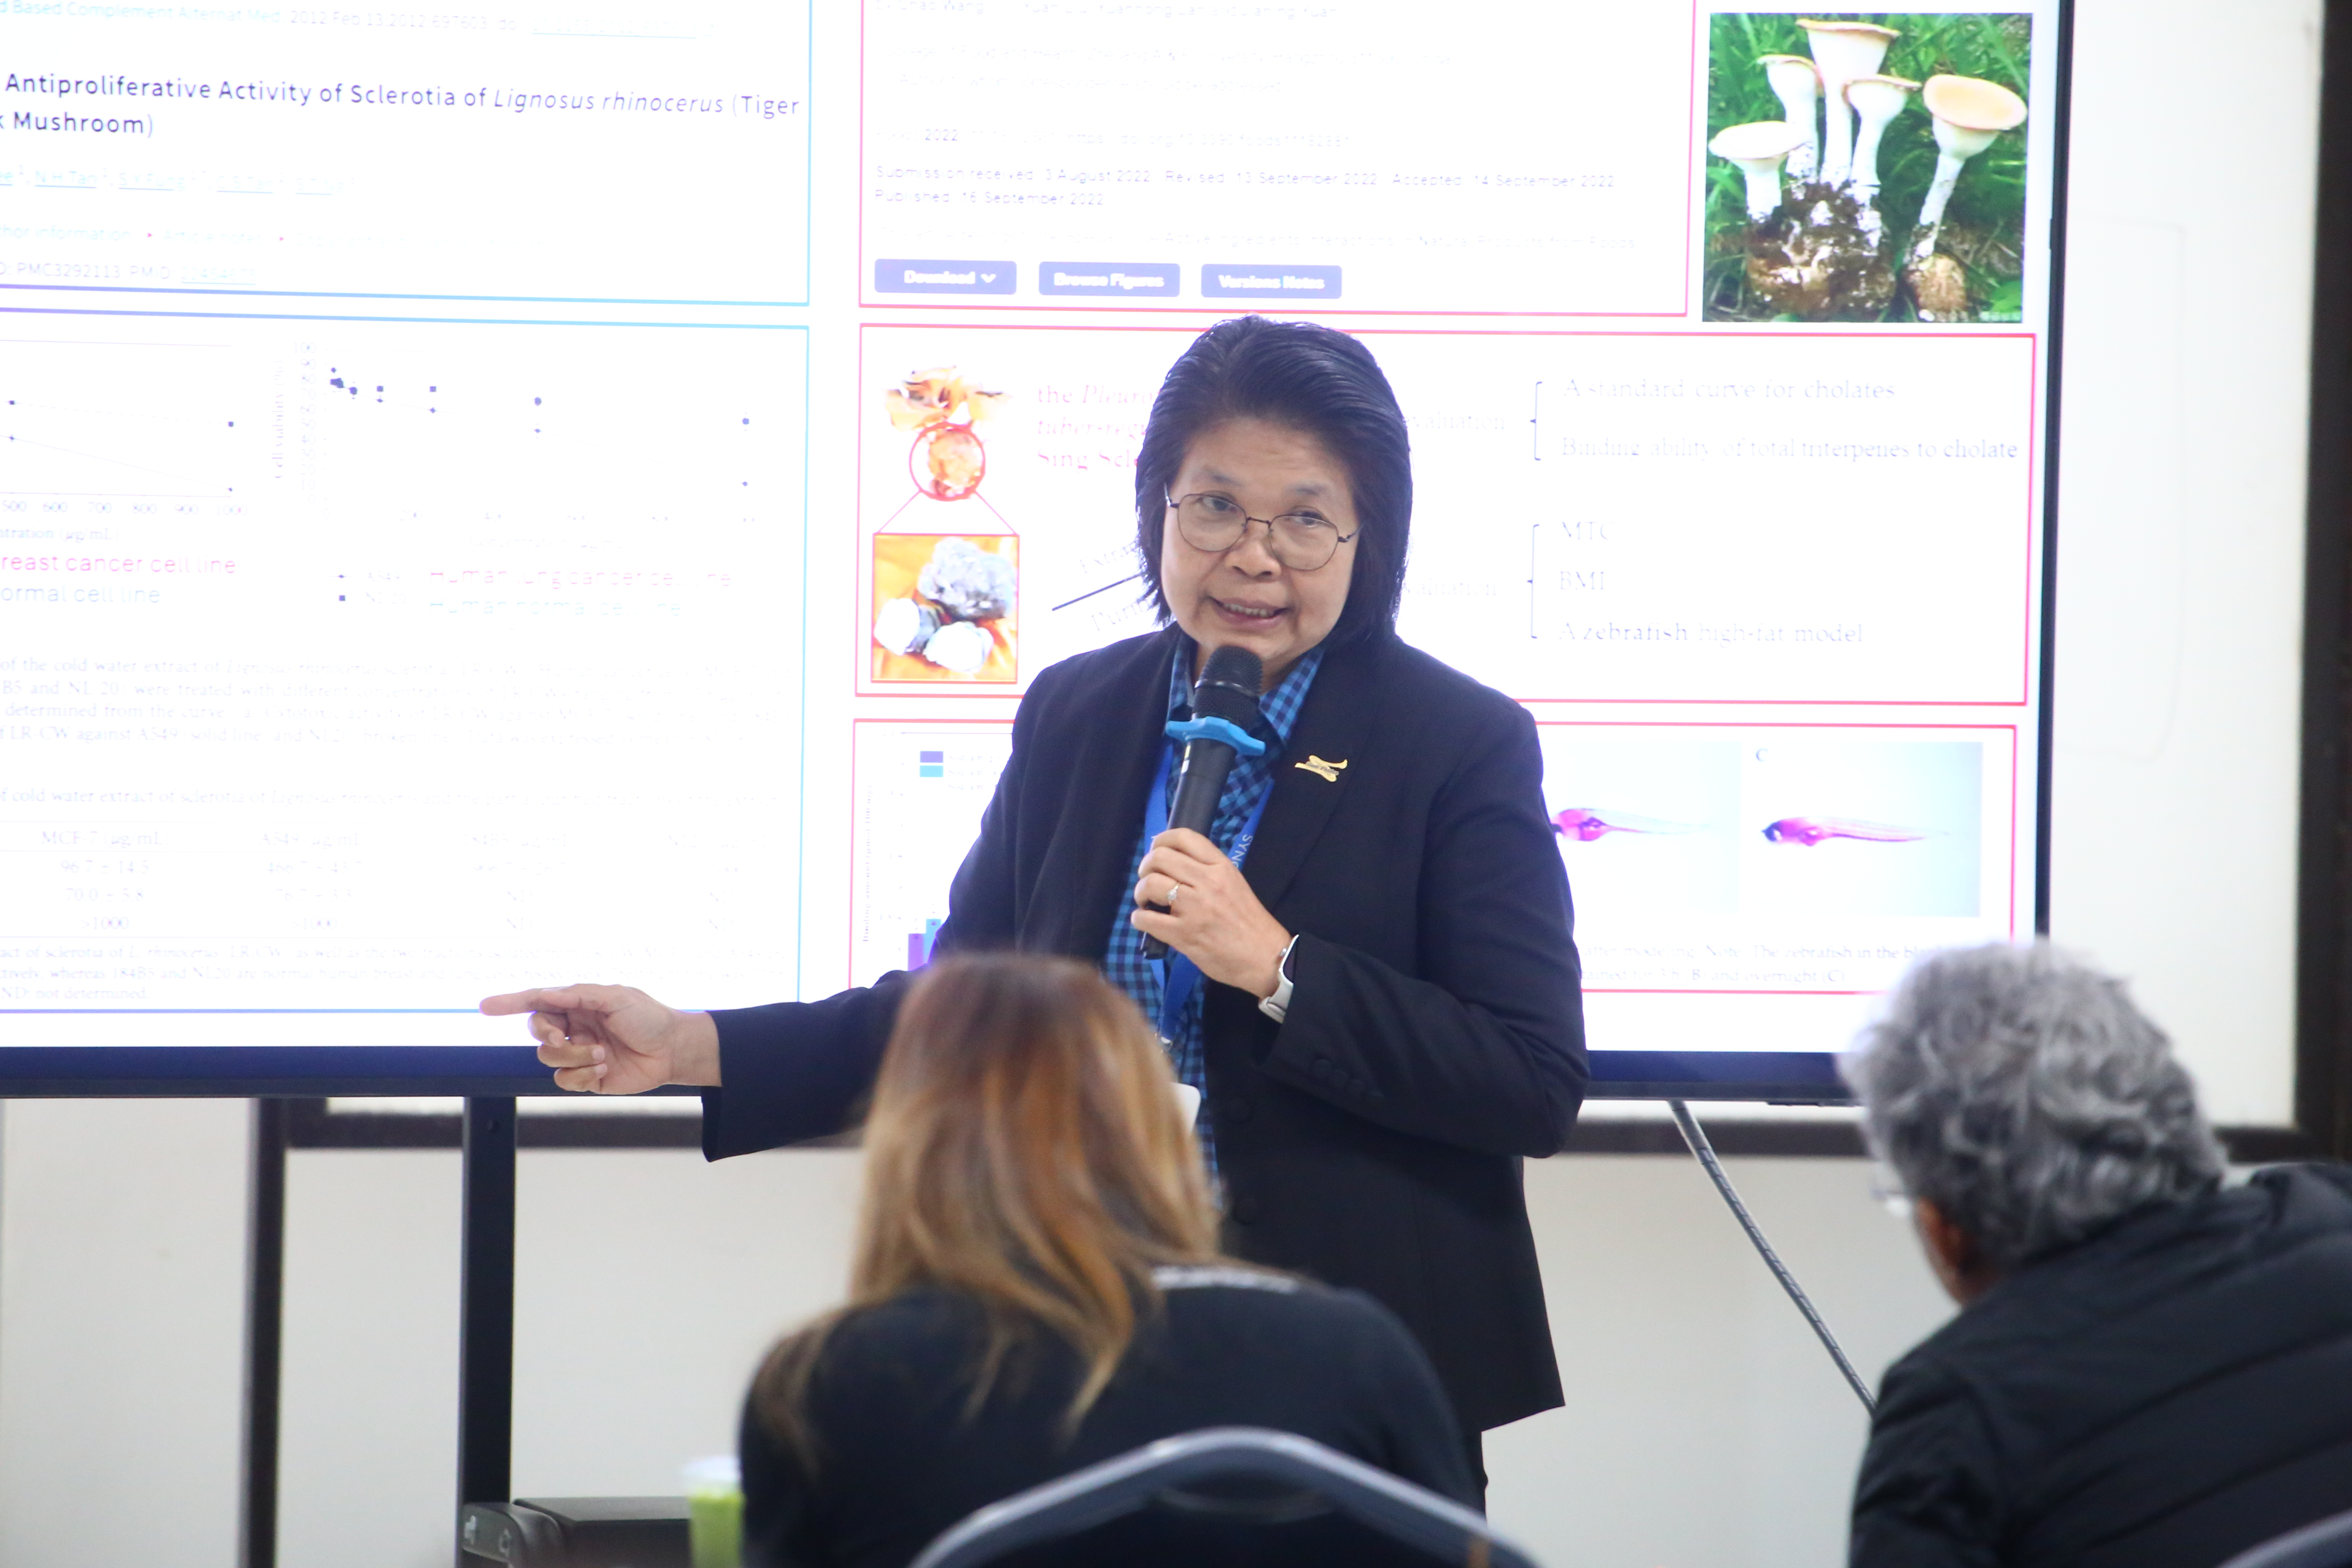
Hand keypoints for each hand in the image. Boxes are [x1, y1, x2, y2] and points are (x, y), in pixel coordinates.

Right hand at [478, 984, 721, 1093]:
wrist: (672, 1050)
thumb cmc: (648, 1018)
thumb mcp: (616, 997)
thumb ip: (579, 996)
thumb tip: (545, 995)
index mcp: (578, 1004)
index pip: (537, 1001)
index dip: (510, 1003)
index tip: (485, 1006)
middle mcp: (574, 1028)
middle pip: (537, 1031)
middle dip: (547, 1034)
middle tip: (564, 1038)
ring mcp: (578, 1053)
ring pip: (548, 1058)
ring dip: (574, 1057)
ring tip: (602, 1054)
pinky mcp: (586, 1077)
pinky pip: (564, 1080)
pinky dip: (581, 1076)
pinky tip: (603, 1070)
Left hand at [1131, 828, 1289, 997]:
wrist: (1264, 957)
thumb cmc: (1248, 921)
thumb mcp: (1234, 883)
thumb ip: (1207, 871)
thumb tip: (1174, 863)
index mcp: (1221, 867)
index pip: (1184, 837)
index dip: (1161, 840)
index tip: (1156, 851)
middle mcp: (1206, 882)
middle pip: (1159, 857)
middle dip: (1146, 867)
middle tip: (1148, 879)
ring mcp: (1193, 908)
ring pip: (1150, 884)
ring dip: (1140, 892)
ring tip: (1146, 901)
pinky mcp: (1183, 934)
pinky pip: (1146, 919)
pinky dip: (1139, 919)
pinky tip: (1145, 920)